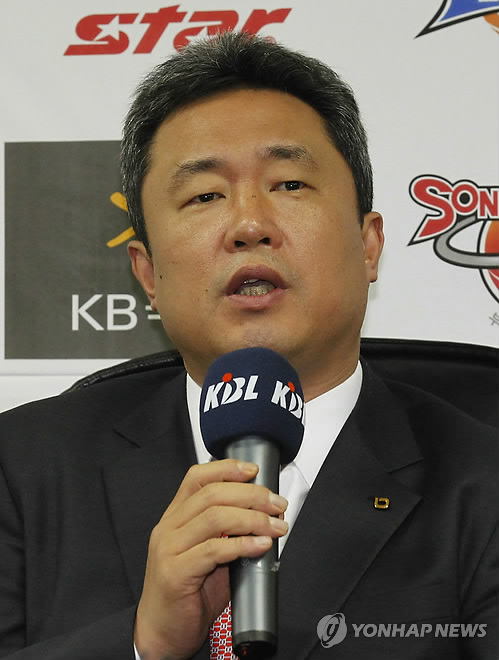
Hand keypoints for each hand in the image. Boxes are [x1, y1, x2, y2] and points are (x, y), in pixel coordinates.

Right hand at [134, 459, 287, 659]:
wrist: (162, 633)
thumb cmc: (187, 594)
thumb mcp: (208, 555)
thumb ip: (228, 533)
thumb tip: (265, 518)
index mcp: (175, 517)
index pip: (197, 477)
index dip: (227, 469)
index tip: (254, 470)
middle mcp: (169, 528)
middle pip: (212, 494)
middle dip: (251, 495)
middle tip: (277, 504)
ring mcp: (169, 549)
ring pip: (215, 517)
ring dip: (253, 519)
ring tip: (275, 526)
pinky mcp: (176, 572)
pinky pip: (214, 550)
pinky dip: (243, 544)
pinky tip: (261, 545)